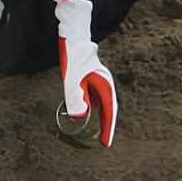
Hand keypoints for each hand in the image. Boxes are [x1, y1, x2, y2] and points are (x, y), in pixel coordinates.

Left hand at [54, 0, 116, 146]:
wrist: (74, 37)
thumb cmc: (74, 57)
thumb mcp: (72, 79)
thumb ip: (76, 98)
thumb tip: (80, 116)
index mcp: (104, 85)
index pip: (108, 112)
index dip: (107, 129)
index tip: (105, 144)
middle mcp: (105, 84)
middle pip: (109, 109)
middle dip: (106, 126)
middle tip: (103, 142)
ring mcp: (100, 80)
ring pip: (103, 104)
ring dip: (102, 117)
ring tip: (99, 132)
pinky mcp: (93, 78)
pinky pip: (97, 97)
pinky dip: (96, 108)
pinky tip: (91, 113)